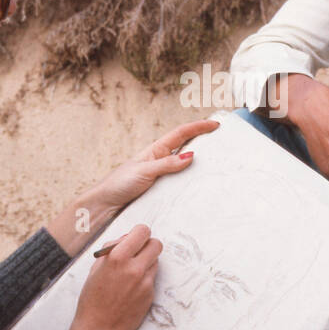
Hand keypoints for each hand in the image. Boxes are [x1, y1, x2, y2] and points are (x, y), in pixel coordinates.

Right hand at [61, 224, 162, 329]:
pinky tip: (131, 289)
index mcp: (117, 257)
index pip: (142, 231)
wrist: (99, 327)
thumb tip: (128, 238)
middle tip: (139, 252)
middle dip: (148, 245)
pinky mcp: (150, 294)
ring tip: (131, 273)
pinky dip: (144, 279)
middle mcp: (134, 268)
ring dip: (147, 262)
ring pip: (156, 261)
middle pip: (156, 244)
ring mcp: (145, 282)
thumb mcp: (96, 267)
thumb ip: (113, 249)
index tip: (136, 237)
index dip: (140, 233)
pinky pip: (152, 278)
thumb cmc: (93, 297)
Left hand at [89, 118, 219, 213]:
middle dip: (204, 142)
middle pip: (187, 147)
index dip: (198, 127)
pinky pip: (181, 184)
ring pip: (186, 167)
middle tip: (223, 142)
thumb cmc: (119, 184)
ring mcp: (162, 176)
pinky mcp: (161, 191)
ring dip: (200, 165)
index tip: (215, 124)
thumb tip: (191, 156)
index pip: (181, 134)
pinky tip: (201, 187)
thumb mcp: (144, 171)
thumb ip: (167, 164)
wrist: (106, 205)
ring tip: (217, 165)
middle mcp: (161, 161)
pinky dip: (192, 183)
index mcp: (156, 150)